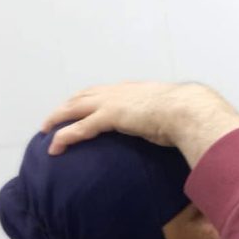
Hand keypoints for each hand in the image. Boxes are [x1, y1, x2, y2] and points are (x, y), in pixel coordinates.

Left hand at [41, 82, 238, 165]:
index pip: (107, 92)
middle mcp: (121, 92)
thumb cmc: (192, 116)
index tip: (83, 106)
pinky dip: (64, 136)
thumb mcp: (179, 117)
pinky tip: (54, 147)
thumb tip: (187, 138)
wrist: (191, 110)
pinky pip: (79, 127)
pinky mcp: (109, 116)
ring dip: (57, 118)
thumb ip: (174, 125)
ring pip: (74, 108)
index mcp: (137, 91)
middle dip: (68, 106)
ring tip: (46, 130)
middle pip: (84, 96)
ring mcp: (113, 103)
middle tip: (55, 117)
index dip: (91, 99)